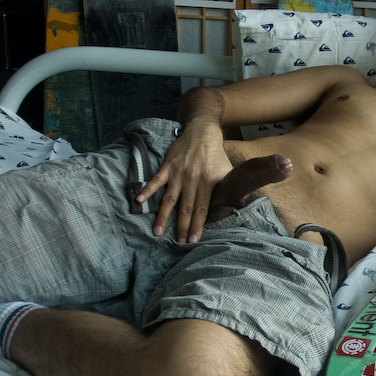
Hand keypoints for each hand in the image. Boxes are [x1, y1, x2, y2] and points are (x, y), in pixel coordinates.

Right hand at [136, 118, 231, 242]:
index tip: (193, 240)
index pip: (202, 209)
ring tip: (157, 231)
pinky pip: (156, 180)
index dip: (197, 225)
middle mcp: (193, 179)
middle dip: (182, 227)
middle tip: (178, 243)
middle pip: (185, 208)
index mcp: (208, 182)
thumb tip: (236, 208)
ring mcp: (178, 173)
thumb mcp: (226, 172)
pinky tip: (139, 201)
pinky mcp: (168, 165)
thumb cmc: (215, 156)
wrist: (202, 132)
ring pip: (169, 198)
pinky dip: (147, 190)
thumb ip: (227, 190)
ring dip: (163, 216)